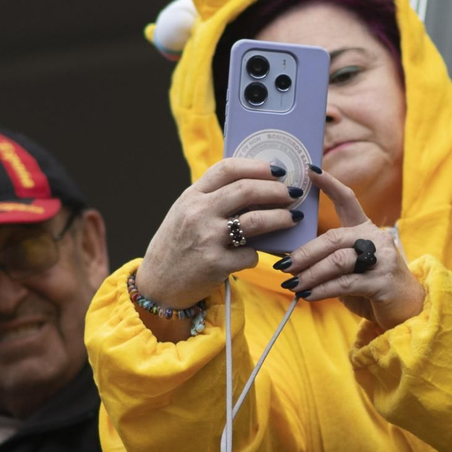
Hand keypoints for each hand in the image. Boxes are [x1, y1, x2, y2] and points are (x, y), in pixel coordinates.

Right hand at [136, 159, 302, 338]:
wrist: (157, 285)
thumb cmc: (177, 247)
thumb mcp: (186, 214)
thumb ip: (212, 199)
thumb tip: (257, 188)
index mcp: (191, 196)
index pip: (227, 169)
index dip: (257, 166)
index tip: (277, 170)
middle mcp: (198, 213)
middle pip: (247, 190)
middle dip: (277, 190)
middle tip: (293, 194)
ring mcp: (206, 238)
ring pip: (256, 220)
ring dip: (281, 218)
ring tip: (294, 218)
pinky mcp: (215, 264)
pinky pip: (251, 255)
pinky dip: (258, 254)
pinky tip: (258, 255)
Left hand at [274, 166, 424, 330]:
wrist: (408, 309)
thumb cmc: (373, 287)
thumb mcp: (352, 267)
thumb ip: (330, 259)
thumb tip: (292, 262)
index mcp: (366, 230)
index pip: (348, 201)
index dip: (329, 184)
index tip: (310, 170)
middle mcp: (375, 240)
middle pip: (334, 238)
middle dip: (306, 252)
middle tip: (284, 265)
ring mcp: (382, 260)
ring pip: (338, 261)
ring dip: (311, 274)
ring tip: (292, 284)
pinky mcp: (382, 282)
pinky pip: (345, 283)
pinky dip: (323, 290)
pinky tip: (308, 295)